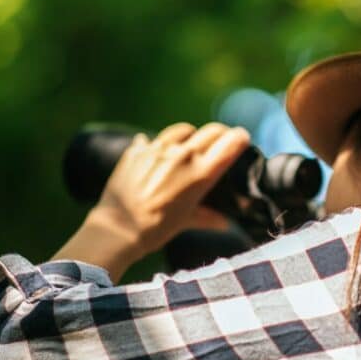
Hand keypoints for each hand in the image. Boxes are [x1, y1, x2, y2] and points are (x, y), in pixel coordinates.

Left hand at [95, 121, 249, 252]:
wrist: (118, 229)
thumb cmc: (157, 229)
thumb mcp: (187, 221)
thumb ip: (209, 217)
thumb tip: (225, 222)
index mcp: (201, 173)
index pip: (231, 142)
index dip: (240, 138)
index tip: (242, 140)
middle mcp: (183, 155)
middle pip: (211, 131)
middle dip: (220, 134)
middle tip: (221, 142)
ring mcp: (158, 149)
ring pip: (184, 130)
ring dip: (191, 136)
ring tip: (189, 146)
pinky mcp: (138, 150)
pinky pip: (153, 140)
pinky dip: (159, 146)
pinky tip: (157, 156)